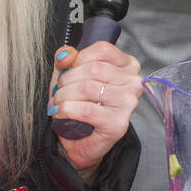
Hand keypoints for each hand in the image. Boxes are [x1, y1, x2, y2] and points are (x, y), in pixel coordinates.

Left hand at [48, 42, 141, 172]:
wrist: (80, 141)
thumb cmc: (78, 104)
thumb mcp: (70, 75)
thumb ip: (66, 60)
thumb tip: (66, 55)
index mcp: (128, 65)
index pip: (103, 49)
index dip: (79, 57)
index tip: (68, 70)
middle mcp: (133, 83)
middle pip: (94, 69)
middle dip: (67, 79)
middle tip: (58, 91)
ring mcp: (128, 103)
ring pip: (88, 88)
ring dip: (64, 96)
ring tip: (56, 103)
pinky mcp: (118, 123)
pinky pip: (86, 110)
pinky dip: (66, 110)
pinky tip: (59, 113)